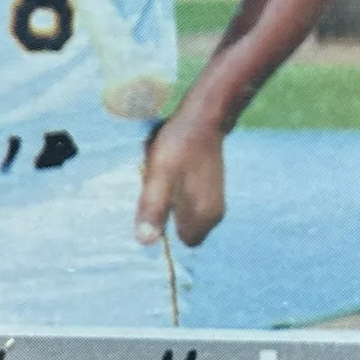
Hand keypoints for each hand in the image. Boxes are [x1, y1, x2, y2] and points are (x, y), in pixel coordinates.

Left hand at [135, 109, 225, 248]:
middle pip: (183, 229)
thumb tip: (145, 242)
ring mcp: (214, 202)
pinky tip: (172, 173)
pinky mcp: (210, 190)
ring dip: (170, 202)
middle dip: (167, 214)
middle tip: (156, 188)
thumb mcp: (160, 175)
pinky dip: (177, 192)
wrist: (203, 117)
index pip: (181, 242)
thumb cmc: (180, 145)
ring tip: (163, 178)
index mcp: (203, 216)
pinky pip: (188, 201)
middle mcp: (213, 215)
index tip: (153, 207)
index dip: (165, 229)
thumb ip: (154, 208)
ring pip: (184, 214)